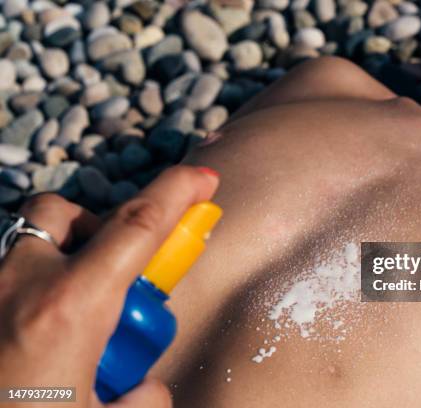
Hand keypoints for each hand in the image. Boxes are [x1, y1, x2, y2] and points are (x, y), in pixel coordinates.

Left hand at [0, 165, 218, 406]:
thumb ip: (142, 404)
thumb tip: (151, 389)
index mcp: (72, 307)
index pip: (139, 225)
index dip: (178, 191)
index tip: (204, 178)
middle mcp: (24, 282)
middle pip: (75, 215)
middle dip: (111, 231)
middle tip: (121, 281)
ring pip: (32, 231)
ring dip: (65, 244)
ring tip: (76, 295)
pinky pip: (7, 267)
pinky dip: (31, 276)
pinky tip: (32, 323)